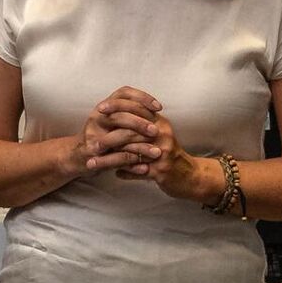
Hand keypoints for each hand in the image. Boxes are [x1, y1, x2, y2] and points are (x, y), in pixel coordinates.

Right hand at [71, 85, 163, 183]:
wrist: (76, 156)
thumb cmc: (100, 136)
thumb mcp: (111, 119)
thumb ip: (129, 112)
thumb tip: (156, 108)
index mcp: (104, 106)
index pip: (124, 94)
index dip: (143, 98)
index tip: (158, 108)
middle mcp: (97, 117)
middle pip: (122, 114)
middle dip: (141, 123)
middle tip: (156, 131)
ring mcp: (94, 136)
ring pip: (121, 137)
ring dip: (141, 145)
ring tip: (156, 152)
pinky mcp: (95, 154)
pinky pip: (117, 158)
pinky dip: (133, 163)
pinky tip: (145, 167)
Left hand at [90, 90, 218, 205]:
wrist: (191, 176)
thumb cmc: (170, 156)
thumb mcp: (158, 137)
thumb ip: (140, 128)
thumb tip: (121, 120)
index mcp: (159, 122)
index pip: (137, 107)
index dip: (118, 106)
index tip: (100, 108)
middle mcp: (161, 133)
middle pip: (131, 128)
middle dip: (108, 136)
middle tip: (90, 143)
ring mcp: (162, 152)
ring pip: (130, 153)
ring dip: (109, 159)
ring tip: (93, 164)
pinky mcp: (162, 170)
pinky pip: (138, 170)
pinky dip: (125, 173)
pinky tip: (115, 174)